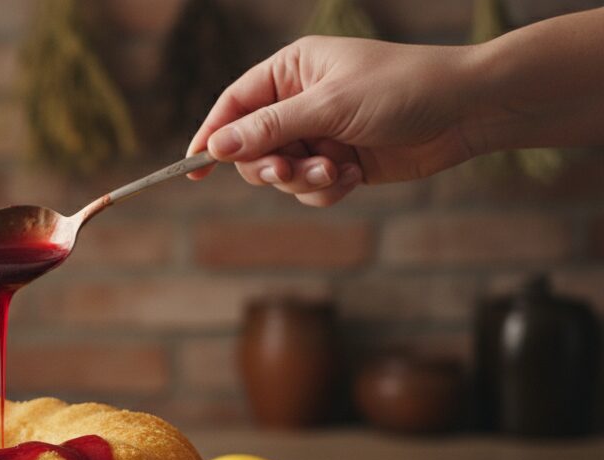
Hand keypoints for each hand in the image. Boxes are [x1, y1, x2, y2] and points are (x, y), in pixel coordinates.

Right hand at [188, 36, 480, 206]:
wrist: (467, 111)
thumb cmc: (403, 89)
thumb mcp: (329, 105)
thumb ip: (270, 128)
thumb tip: (216, 147)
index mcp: (292, 70)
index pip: (234, 104)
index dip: (211, 134)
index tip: (193, 167)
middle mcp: (301, 101)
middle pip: (252, 147)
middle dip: (269, 165)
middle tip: (288, 171)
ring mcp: (320, 133)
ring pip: (281, 173)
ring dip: (304, 179)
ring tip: (337, 170)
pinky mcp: (340, 162)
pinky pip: (309, 188)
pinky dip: (325, 188)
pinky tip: (353, 176)